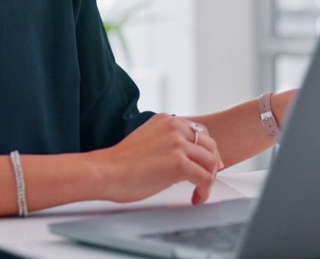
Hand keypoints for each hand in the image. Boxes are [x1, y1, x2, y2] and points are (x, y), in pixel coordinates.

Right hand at [94, 114, 222, 205]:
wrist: (106, 172)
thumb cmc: (121, 163)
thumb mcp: (148, 140)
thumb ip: (167, 142)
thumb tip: (187, 157)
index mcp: (166, 120)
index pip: (200, 131)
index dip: (208, 150)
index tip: (210, 164)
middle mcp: (174, 127)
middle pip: (210, 145)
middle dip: (212, 165)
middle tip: (209, 180)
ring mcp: (177, 144)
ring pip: (211, 162)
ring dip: (209, 180)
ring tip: (199, 191)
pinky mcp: (179, 163)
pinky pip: (205, 178)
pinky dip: (204, 191)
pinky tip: (196, 198)